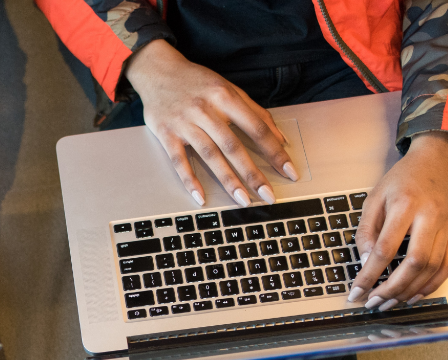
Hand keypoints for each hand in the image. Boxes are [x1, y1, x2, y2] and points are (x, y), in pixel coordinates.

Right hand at [124, 39, 295, 206]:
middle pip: (233, 146)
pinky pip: (179, 160)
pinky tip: (201, 197)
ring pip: (209, 155)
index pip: (256, 127)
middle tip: (268, 195)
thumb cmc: (197, 82)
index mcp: (225, 96)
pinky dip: (189, 179)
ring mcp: (184, 122)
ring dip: (227, 180)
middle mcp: (205, 110)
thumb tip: (281, 138)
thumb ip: (255, 112)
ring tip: (243, 200)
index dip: (275, 151)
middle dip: (253, 173)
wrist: (158, 70)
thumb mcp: (228, 88)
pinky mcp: (166, 133)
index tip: (289, 170)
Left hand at [348, 131, 447, 309]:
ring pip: (432, 268)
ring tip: (390, 303)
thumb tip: (366, 261)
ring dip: (410, 291)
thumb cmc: (403, 178)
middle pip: (414, 263)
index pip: (386, 249)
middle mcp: (430, 216)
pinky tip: (415, 295)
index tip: (357, 291)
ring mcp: (447, 226)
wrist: (438, 160)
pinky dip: (432, 285)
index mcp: (405, 205)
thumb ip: (367, 230)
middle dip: (392, 289)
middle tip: (374, 303)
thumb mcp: (375, 197)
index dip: (370, 274)